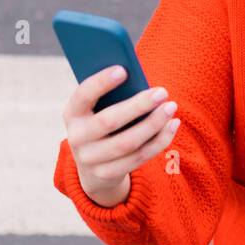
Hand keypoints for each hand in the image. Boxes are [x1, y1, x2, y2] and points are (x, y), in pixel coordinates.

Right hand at [61, 65, 180, 206]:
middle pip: (109, 121)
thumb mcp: (98, 109)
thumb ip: (112, 95)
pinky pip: (139, 158)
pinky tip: (172, 125)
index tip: (123, 70)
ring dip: (153, 124)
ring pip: (127, 143)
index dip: (101, 82)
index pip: (83, 95)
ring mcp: (90, 159)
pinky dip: (159, 141)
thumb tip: (139, 79)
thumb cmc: (101, 122)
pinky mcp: (107, 174)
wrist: (92, 166)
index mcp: (72, 113)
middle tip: (162, 92)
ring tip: (171, 107)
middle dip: (138, 106)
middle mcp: (76, 137)